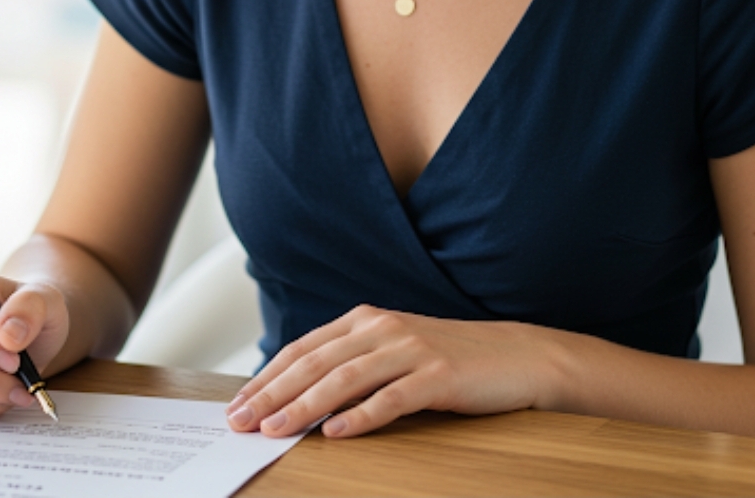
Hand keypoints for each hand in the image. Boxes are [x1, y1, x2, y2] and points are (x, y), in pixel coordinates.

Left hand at [225, 305, 560, 438]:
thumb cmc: (448, 359)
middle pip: (316, 362)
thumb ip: (353, 363)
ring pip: (346, 378)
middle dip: (273, 393)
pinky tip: (335, 433)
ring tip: (275, 430)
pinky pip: (392, 398)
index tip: (238, 405)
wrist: (516, 355)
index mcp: (366, 320)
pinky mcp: (438, 375)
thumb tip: (299, 394)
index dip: (267, 376)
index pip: (304, 349)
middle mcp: (383, 328)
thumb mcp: (393, 351)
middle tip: (241, 421)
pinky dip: (360, 416)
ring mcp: (411, 349)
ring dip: (305, 406)